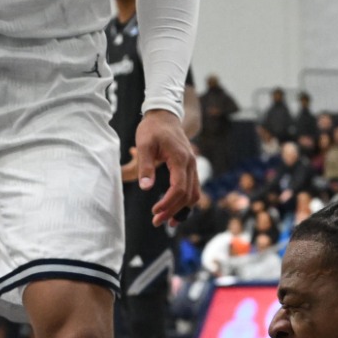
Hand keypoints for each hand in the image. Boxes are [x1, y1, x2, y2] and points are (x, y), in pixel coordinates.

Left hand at [134, 109, 198, 226]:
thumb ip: (145, 166)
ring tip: (167, 221)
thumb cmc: (152, 129)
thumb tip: (146, 187)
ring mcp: (193, 166)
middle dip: (173, 210)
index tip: (155, 211)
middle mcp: (191, 164)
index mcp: (180, 158)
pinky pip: (192, 189)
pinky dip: (185, 202)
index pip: (179, 188)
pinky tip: (174, 210)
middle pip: (187, 195)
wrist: (164, 115)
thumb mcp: (144, 144)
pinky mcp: (190, 168)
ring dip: (181, 210)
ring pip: (193, 194)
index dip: (168, 203)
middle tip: (156, 221)